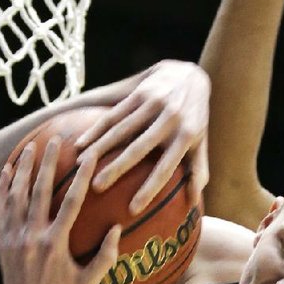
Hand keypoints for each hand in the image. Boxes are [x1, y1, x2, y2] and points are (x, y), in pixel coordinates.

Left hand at [0, 141, 120, 283]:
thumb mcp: (91, 281)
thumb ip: (106, 254)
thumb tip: (119, 227)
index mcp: (56, 244)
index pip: (70, 201)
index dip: (80, 176)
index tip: (89, 156)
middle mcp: (32, 237)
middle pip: (39, 190)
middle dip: (47, 162)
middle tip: (54, 139)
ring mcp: (14, 239)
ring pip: (16, 196)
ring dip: (23, 169)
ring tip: (30, 147)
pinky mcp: (2, 243)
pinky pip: (0, 210)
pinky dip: (3, 188)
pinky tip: (8, 171)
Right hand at [74, 60, 209, 214]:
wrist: (189, 74)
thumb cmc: (194, 117)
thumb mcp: (201, 141)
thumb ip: (198, 169)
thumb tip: (193, 201)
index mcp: (186, 137)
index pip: (165, 169)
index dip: (149, 189)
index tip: (133, 209)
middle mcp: (169, 120)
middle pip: (138, 149)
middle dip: (116, 168)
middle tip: (96, 188)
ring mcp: (153, 104)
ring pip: (121, 129)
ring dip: (100, 147)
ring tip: (81, 166)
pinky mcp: (139, 93)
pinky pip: (114, 113)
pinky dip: (96, 128)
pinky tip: (81, 143)